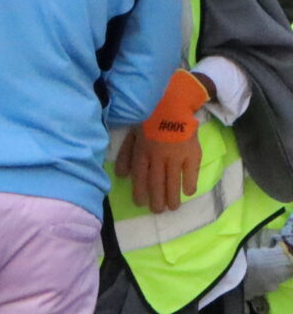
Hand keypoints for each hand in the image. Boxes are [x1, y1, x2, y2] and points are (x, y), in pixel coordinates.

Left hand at [125, 69, 210, 214]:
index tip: (141, 204)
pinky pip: (191, 170)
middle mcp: (158, 157)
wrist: (173, 102)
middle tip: (159, 211)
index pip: (140, 177)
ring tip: (173, 208)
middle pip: (156, 183)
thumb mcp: (132, 134)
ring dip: (172, 196)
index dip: (140, 192)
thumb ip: (127, 155)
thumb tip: (122, 175)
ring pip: (173, 180)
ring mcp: (176, 155)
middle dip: (157, 200)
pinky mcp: (192, 152)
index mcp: (142, 153)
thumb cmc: (149, 119)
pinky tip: (188, 192)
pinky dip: (190, 182)